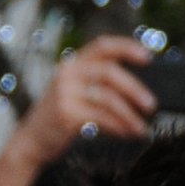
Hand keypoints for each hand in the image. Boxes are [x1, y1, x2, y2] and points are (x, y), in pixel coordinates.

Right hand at [8, 34, 154, 169]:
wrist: (32, 140)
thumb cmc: (63, 117)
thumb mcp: (76, 93)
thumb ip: (100, 86)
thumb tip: (141, 93)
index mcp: (73, 63)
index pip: (102, 46)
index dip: (126, 47)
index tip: (148, 57)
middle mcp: (68, 72)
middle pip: (110, 72)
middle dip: (135, 89)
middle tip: (152, 105)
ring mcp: (65, 92)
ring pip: (108, 98)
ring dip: (130, 115)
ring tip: (142, 129)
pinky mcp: (66, 113)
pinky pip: (101, 117)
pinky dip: (119, 127)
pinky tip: (128, 134)